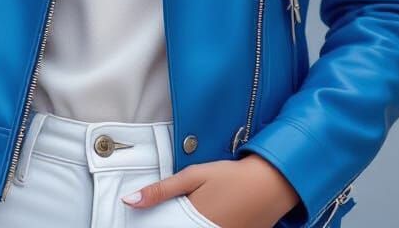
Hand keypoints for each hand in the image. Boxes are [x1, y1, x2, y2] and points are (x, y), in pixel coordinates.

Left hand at [120, 153, 299, 226]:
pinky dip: (203, 226)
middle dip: (173, 221)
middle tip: (180, 209)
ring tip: (193, 211)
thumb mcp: (194, 176)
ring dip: (187, 223)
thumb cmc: (231, 177)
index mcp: (193, 223)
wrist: (270, 184)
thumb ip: (161, 190)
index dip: (154, 223)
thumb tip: (129, 201)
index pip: (165, 227)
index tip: (147, 219)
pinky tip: (206, 216)